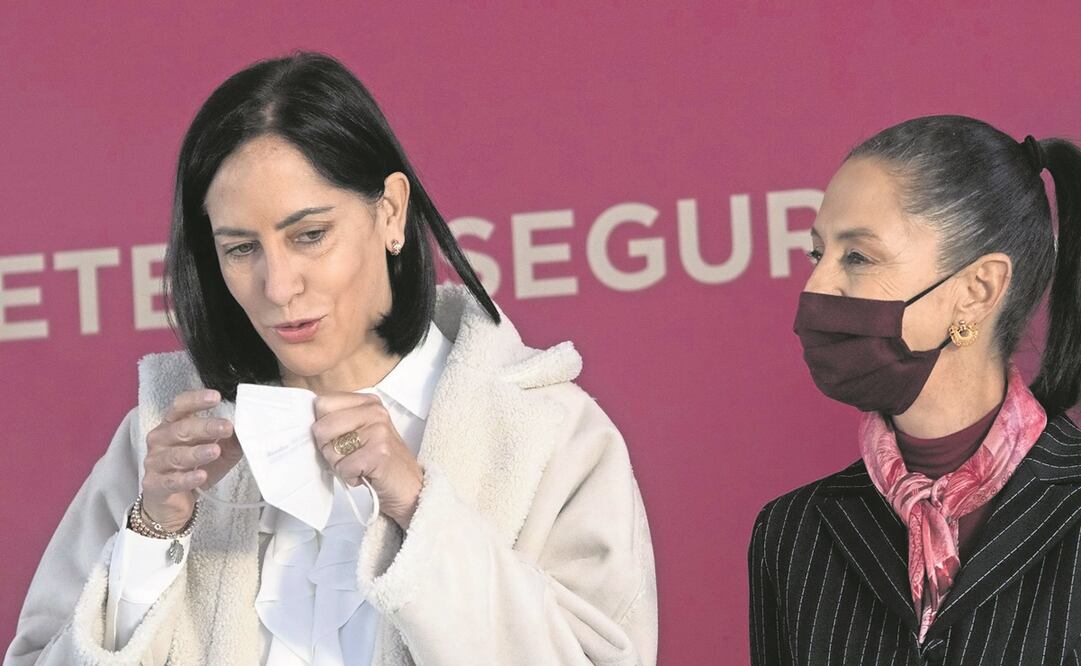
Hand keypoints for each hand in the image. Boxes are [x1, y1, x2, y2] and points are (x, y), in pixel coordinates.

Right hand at [141, 390, 242, 530]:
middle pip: (181, 429)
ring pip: (176, 455)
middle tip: (226, 427)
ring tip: (215, 450)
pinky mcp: (154, 485)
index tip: (215, 397)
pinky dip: (187, 478)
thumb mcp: (219, 453)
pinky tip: (201, 476)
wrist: (174, 503)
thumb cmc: (195, 469)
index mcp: (174, 425)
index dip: (196, 400)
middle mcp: (160, 440)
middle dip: (205, 427)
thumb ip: (231, 441)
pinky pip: (172, 480)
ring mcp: (155, 462)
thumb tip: (247, 429)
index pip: (181, 407)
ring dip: (197, 452)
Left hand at [312, 392, 422, 528]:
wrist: (409, 487)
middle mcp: (375, 411)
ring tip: (359, 465)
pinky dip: (350, 477)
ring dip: (340, 465)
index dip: (322, 426)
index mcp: (367, 401)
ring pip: (330, 449)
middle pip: (321, 427)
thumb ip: (337, 420)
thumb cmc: (379, 461)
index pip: (322, 403)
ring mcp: (379, 430)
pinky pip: (343, 467)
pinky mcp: (380, 452)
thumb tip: (304, 421)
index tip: (338, 438)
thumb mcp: (360, 431)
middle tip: (349, 456)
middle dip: (328, 449)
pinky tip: (365, 475)